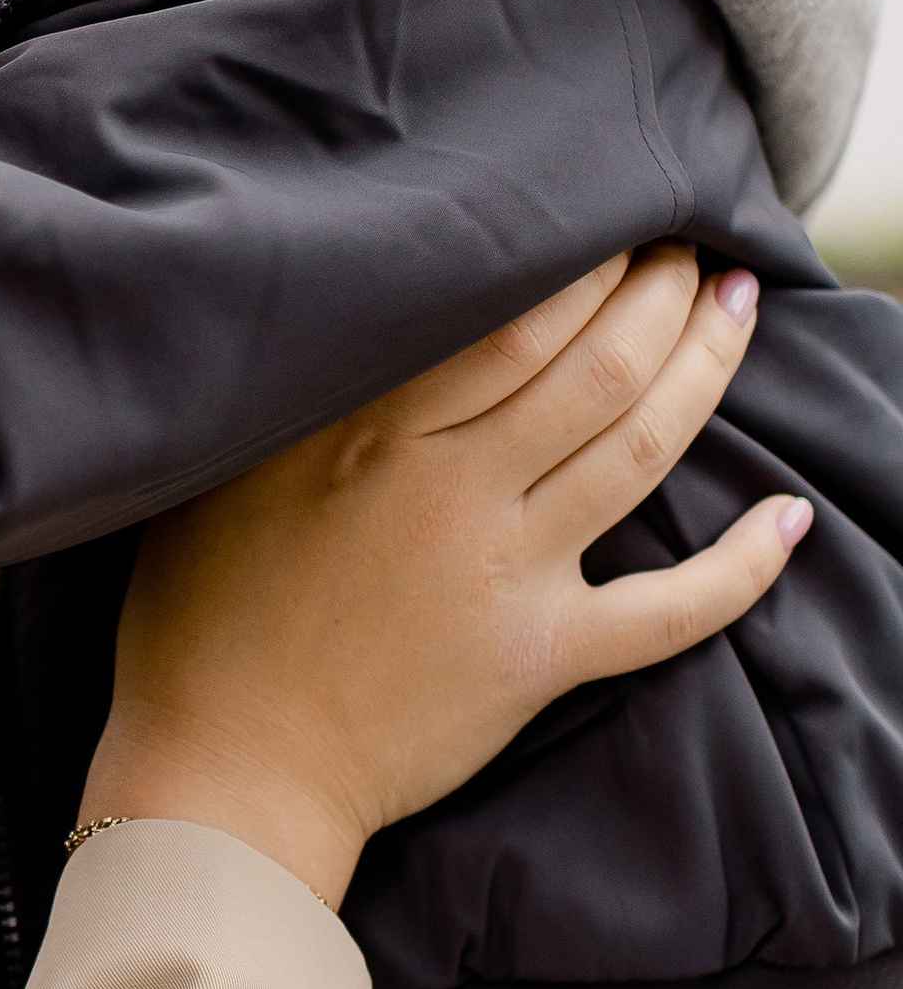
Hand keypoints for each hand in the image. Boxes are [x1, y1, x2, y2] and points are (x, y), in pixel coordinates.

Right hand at [78, 250, 807, 906]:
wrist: (227, 768)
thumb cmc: (200, 619)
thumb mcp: (224, 473)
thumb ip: (306, 396)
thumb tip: (360, 314)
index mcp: (370, 432)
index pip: (513, 318)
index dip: (586, 259)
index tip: (615, 220)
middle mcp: (452, 489)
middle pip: (596, 364)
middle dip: (662, 291)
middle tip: (692, 246)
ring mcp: (506, 575)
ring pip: (640, 449)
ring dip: (706, 370)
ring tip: (737, 309)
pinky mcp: (540, 659)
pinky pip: (671, 611)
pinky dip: (743, 566)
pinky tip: (789, 517)